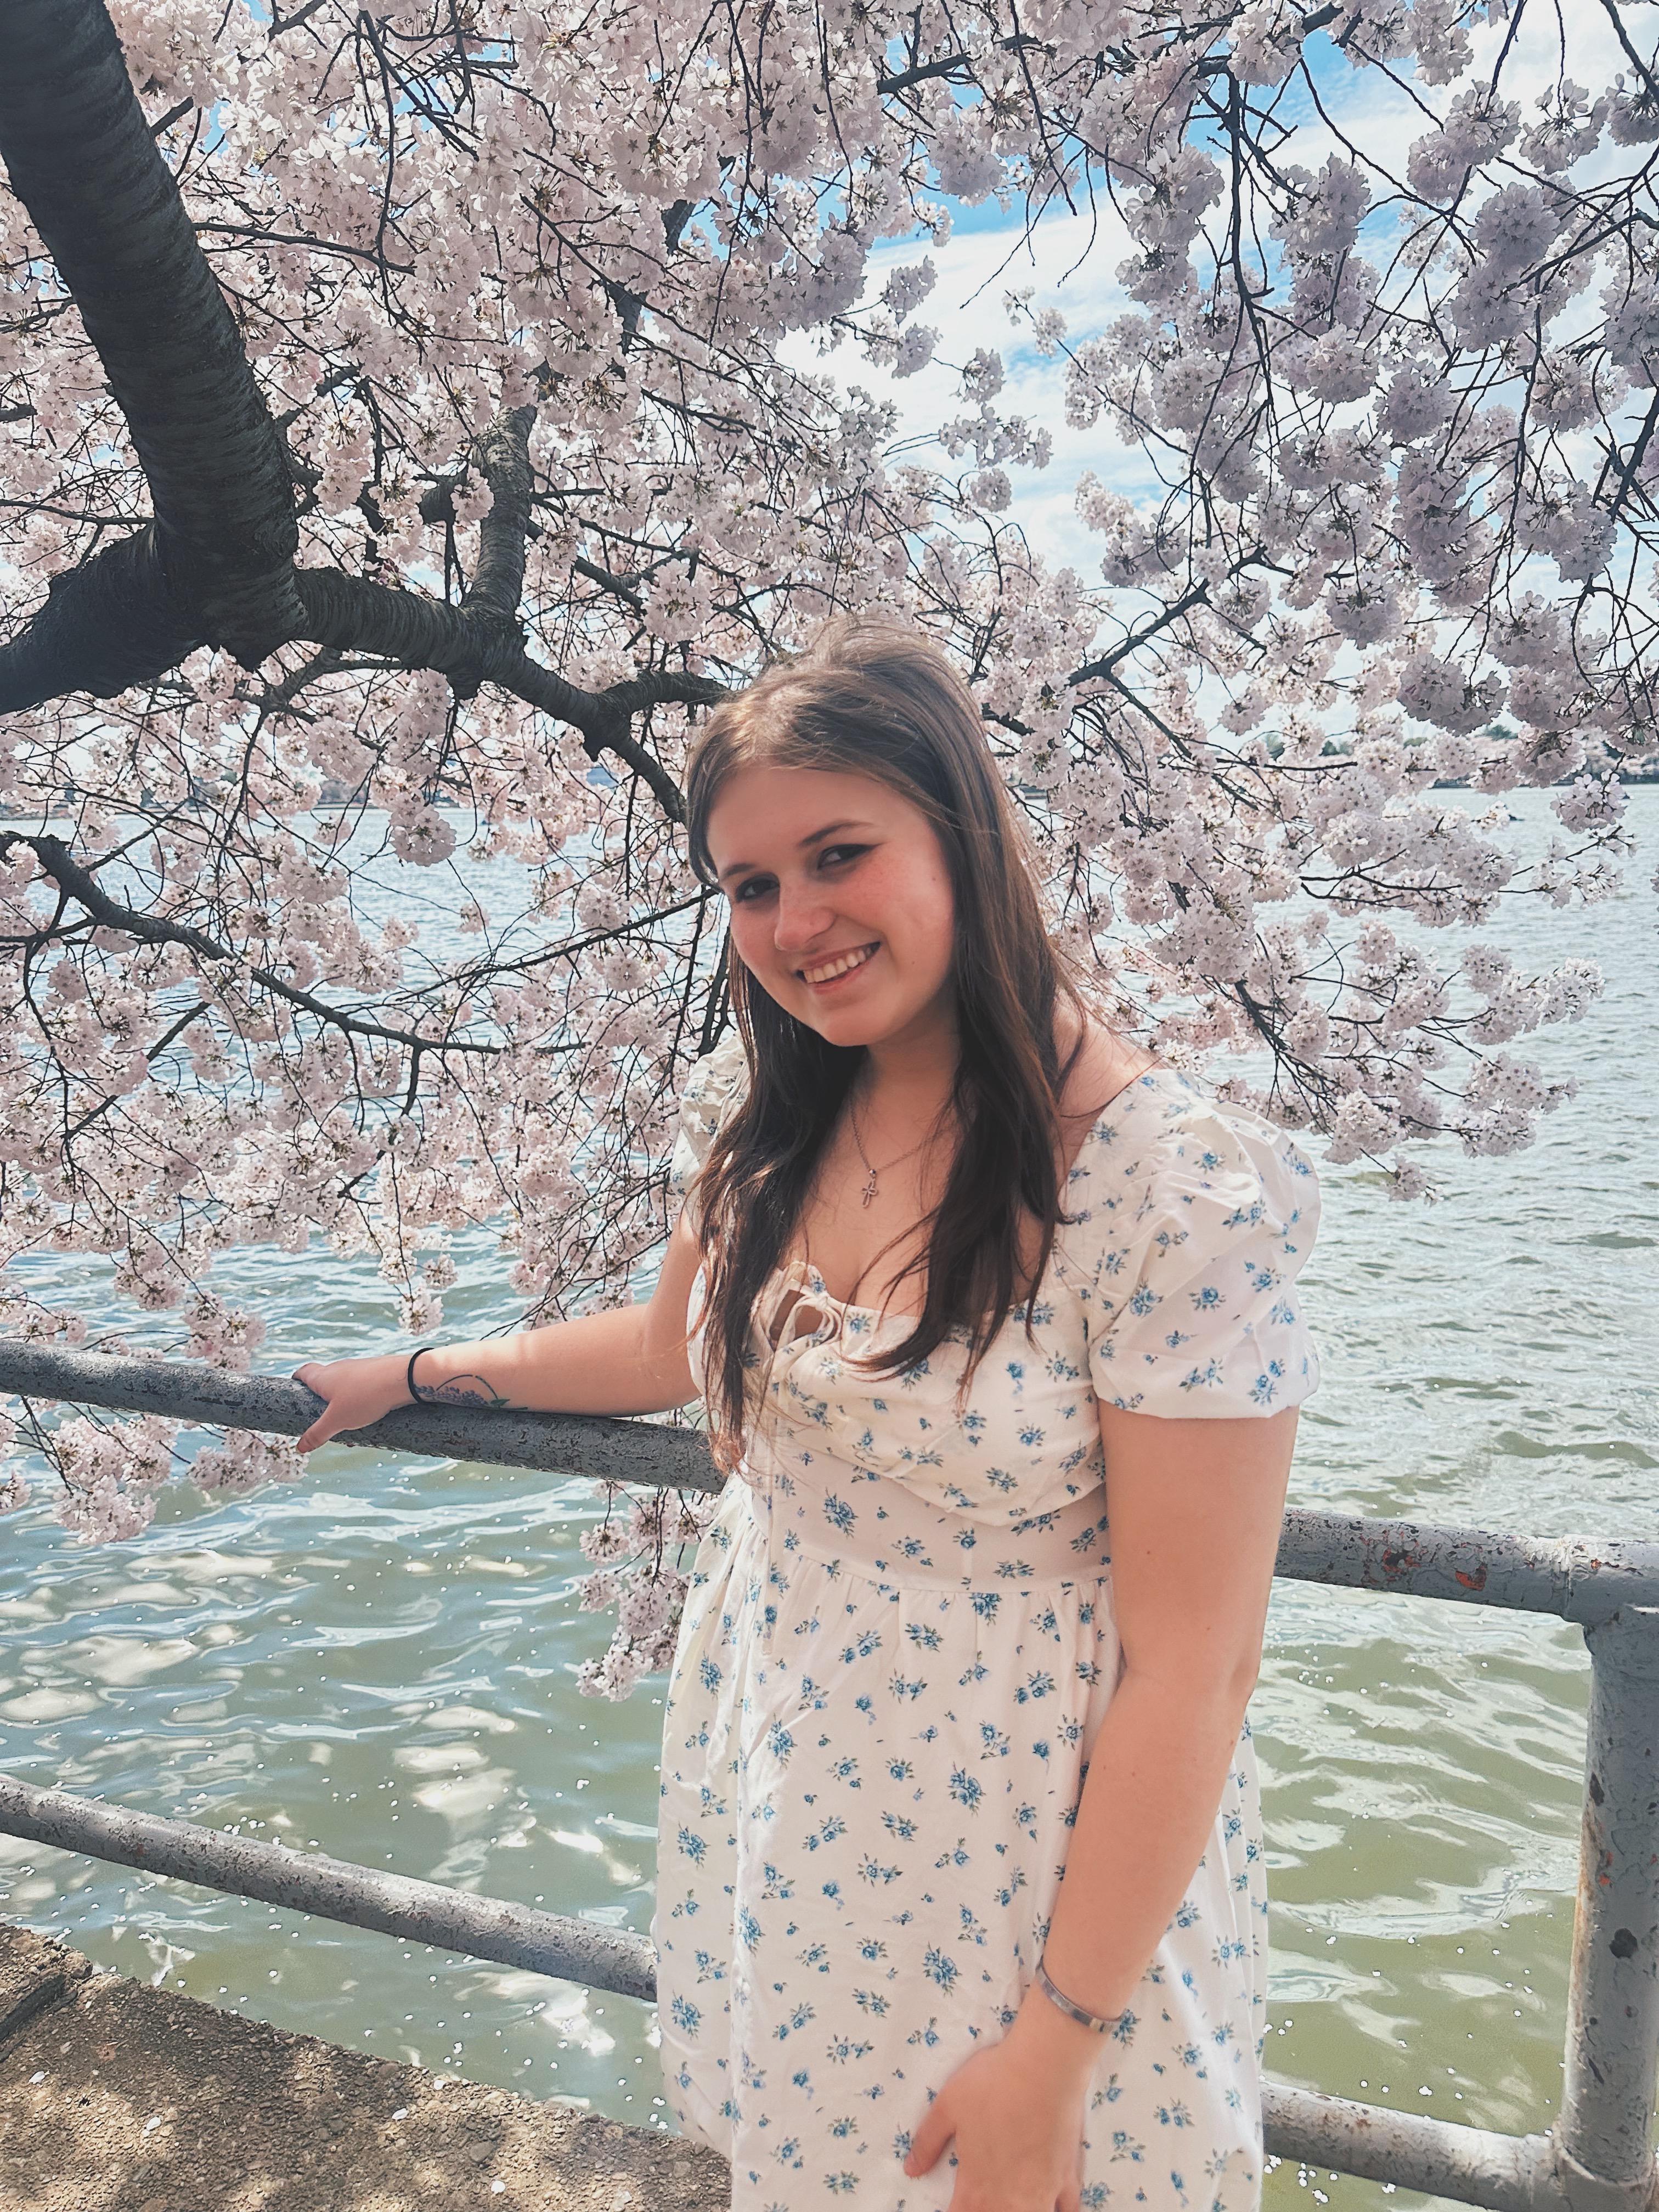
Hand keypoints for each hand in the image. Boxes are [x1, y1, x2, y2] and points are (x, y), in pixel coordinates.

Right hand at [290, 1352, 411, 1453]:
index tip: (294, 1388)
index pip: (303, 1372)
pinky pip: (364, 1387)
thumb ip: (317, 1434)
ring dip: (344, 1403)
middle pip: (324, 1380)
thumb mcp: (337, 1421)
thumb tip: (299, 1447)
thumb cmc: (365, 1397)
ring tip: (349, 1424)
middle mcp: (339, 1368)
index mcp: (324, 1376)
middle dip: (322, 1398)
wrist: (403, 1379)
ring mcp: (359, 1368)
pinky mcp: (377, 1371)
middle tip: (323, 1417)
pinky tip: (370, 1415)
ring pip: (346, 1385)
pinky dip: (362, 1400)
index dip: (297, 1380)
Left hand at [903, 2005, 1093, 2211]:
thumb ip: (928, 2142)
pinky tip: (1052, 2207)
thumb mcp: (948, 2106)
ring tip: (1011, 2204)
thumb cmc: (993, 2082)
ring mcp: (1043, 2191)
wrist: (1044, 2066)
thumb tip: (911, 2170)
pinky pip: (1067, 2211)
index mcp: (976, 2186)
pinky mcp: (1068, 2177)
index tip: (954, 2207)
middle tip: (980, 2201)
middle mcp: (1009, 2199)